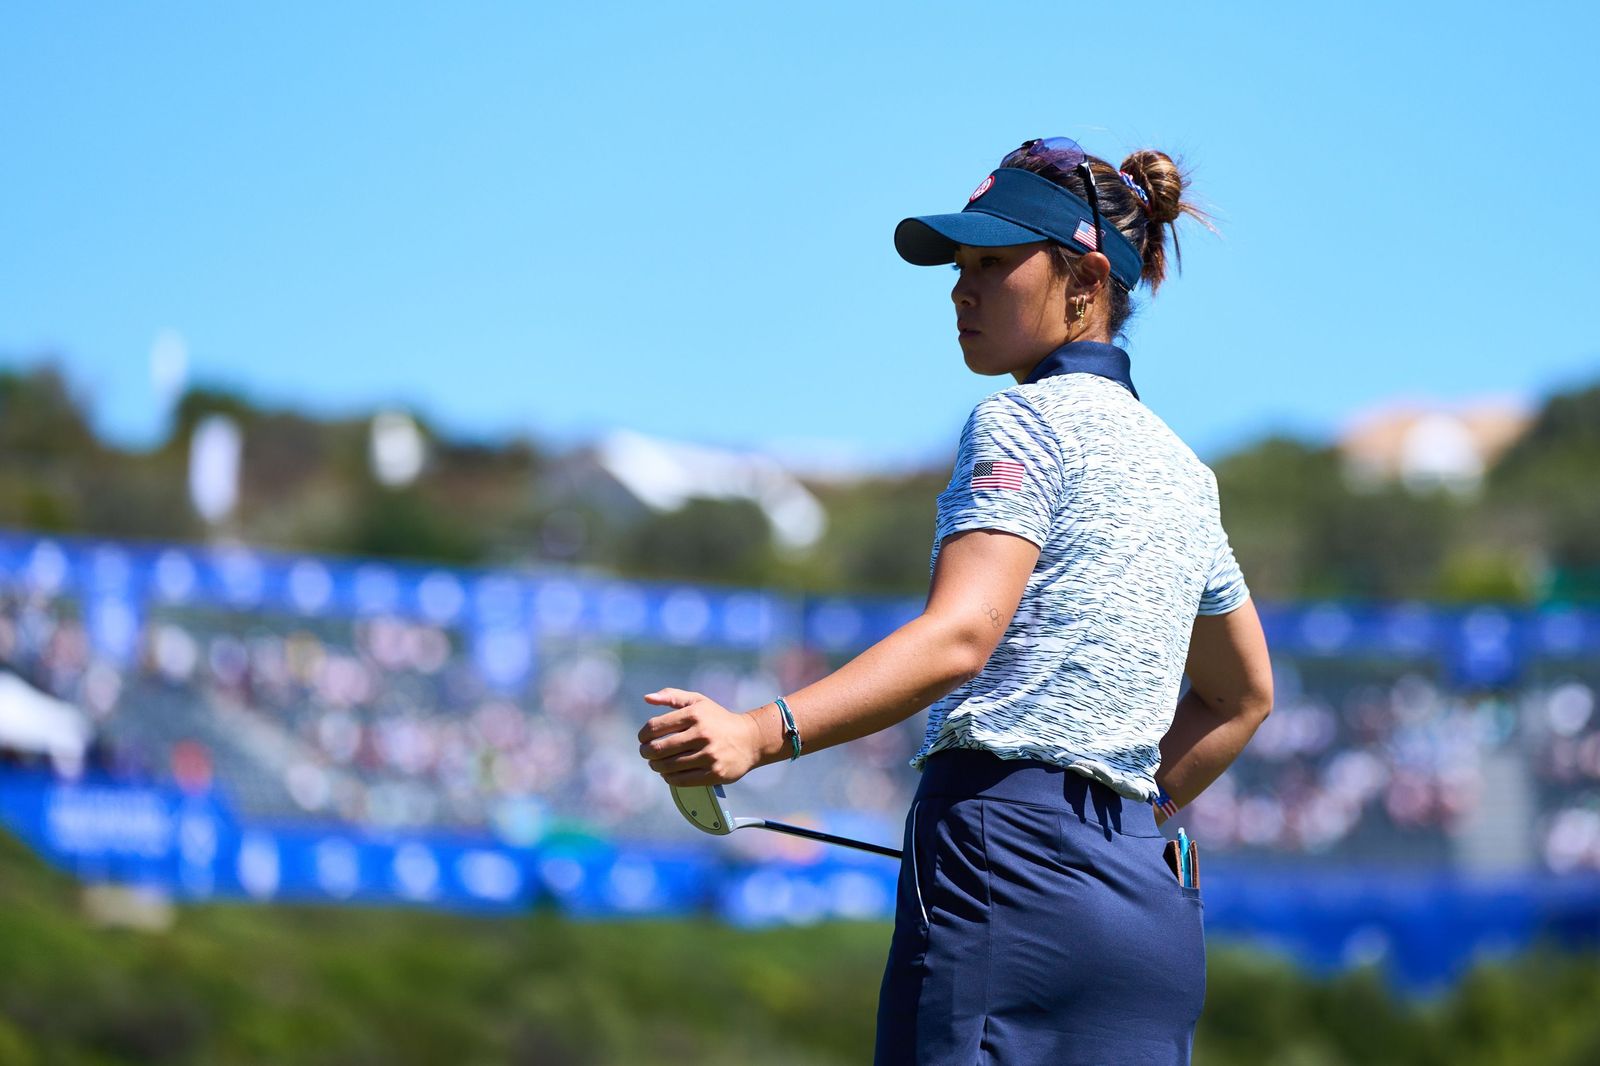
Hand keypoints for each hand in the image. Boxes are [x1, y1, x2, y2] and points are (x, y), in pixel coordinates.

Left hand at [637, 688, 763, 786]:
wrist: (751, 739)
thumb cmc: (718, 719)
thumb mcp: (698, 702)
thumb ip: (672, 696)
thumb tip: (647, 698)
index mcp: (695, 714)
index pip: (655, 726)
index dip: (643, 735)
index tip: (643, 739)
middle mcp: (702, 734)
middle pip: (658, 748)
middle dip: (646, 752)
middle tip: (646, 753)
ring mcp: (709, 755)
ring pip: (668, 766)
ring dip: (656, 766)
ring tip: (656, 763)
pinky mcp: (714, 773)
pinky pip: (681, 780)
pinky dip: (669, 778)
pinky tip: (668, 773)